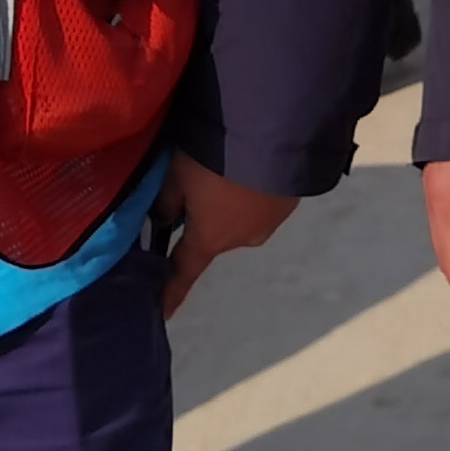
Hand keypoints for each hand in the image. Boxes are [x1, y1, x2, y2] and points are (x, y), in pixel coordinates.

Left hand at [157, 152, 298, 317]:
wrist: (275, 136)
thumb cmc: (215, 158)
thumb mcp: (178, 174)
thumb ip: (165, 202)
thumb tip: (162, 221)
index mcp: (209, 239)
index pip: (183, 273)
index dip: (170, 292)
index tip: (161, 314)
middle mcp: (240, 241)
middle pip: (212, 236)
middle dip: (203, 218)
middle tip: (196, 184)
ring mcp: (269, 224)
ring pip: (238, 218)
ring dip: (230, 203)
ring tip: (227, 169)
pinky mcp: (289, 204)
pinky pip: (261, 203)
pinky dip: (252, 193)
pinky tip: (250, 167)